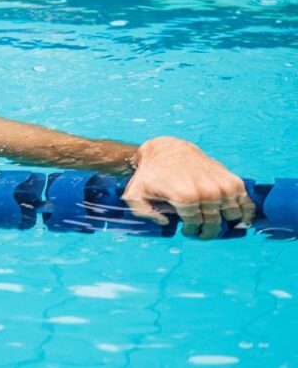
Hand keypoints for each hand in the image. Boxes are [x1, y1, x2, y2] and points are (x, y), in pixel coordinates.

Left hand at [122, 136, 255, 239]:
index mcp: (184, 197)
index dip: (191, 231)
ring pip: (232, 215)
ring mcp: (221, 185)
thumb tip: (166, 223)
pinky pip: (246, 201)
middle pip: (214, 223)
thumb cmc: (151, 174)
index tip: (186, 230)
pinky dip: (246, 212)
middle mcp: (205, 191)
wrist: (166, 149)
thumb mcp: (135, 194)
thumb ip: (143, 213)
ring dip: (226, 223)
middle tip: (200, 230)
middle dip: (207, 231)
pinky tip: (240, 220)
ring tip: (216, 223)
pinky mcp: (231, 178)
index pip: (195, 226)